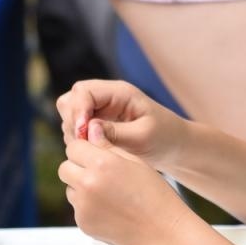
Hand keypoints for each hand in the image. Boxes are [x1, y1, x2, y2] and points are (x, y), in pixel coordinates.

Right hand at [55, 79, 187, 166]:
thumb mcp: (143, 136)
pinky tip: (94, 153)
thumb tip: (89, 128)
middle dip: (72, 121)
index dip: (78, 110)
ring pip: (70, 116)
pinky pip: (77, 130)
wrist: (175, 147)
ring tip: (91, 149)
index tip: (81, 132)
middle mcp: (106, 98)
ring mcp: (100, 111)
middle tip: (83, 143)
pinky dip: (79, 141)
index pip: (84, 91)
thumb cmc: (165, 138)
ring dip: (74, 133)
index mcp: (119, 92)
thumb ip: (116, 132)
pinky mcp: (98, 126)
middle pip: (71, 100)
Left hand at [58, 133, 195, 244]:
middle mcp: (87, 184)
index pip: (74, 147)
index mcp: (101, 164)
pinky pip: (78, 208)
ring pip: (70, 189)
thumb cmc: (155, 194)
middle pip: (65, 168)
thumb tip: (90, 130)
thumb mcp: (136, 162)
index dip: (84, 149)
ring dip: (82, 188)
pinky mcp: (83, 224)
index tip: (95, 155)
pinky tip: (112, 210)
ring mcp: (82, 207)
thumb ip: (109, 146)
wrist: (162, 232)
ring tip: (110, 194)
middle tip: (99, 174)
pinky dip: (89, 207)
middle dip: (77, 168)